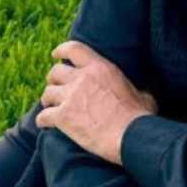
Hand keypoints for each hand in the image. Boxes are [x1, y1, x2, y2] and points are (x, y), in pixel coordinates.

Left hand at [35, 40, 156, 164]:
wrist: (130, 136)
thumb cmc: (140, 117)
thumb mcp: (143, 94)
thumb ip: (135, 89)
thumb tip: (144, 92)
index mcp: (100, 68)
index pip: (74, 49)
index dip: (61, 50)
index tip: (55, 54)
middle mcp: (81, 78)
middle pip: (55, 72)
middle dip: (53, 80)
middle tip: (56, 87)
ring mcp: (70, 97)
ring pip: (47, 93)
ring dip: (48, 100)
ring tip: (51, 106)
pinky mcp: (62, 117)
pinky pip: (43, 116)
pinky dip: (42, 120)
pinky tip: (45, 125)